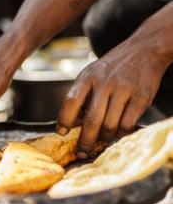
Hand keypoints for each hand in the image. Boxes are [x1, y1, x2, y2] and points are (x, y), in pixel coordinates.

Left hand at [57, 36, 169, 157]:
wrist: (143, 51)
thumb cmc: (112, 68)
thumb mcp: (91, 75)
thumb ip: (81, 96)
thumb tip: (70, 123)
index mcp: (87, 77)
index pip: (70, 100)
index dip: (64, 119)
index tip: (61, 133)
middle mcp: (104, 83)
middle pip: (91, 119)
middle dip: (84, 140)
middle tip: (81, 152)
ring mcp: (123, 90)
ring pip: (110, 125)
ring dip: (103, 139)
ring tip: (100, 142)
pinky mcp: (140, 98)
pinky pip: (127, 124)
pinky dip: (120, 134)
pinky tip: (117, 133)